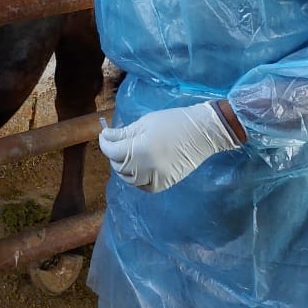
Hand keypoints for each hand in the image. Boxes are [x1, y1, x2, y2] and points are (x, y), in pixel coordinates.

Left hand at [98, 101, 240, 192]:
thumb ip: (123, 133)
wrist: (202, 132)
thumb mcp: (144, 123)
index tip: (104, 135)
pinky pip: (144, 186)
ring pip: (129, 179)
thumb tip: (106, 136)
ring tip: (126, 156)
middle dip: (113, 155)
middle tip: (115, 144)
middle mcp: (146, 168)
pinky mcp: (166, 184)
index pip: (112, 151)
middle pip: (119, 167)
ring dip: (123, 168)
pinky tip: (138, 169)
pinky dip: (137, 179)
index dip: (105, 143)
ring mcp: (156, 178)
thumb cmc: (172, 122)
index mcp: (139, 150)